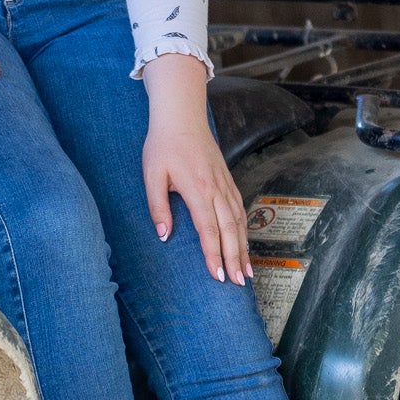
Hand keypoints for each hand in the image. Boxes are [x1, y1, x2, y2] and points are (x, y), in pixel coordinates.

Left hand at [141, 53, 251, 285]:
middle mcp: (216, 188)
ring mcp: (225, 183)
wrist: (181, 116)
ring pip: (239, 220)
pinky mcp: (227, 179)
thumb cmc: (163, 145)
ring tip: (247, 270)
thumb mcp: (152, 174)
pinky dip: (244, 228)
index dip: (214, 254)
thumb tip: (164, 235)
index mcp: (197, 189)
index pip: (208, 229)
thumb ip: (157, 206)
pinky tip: (244, 242)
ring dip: (244, 247)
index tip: (218, 276)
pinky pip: (240, 208)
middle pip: (230, 229)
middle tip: (239, 283)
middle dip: (235, 258)